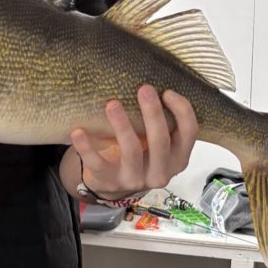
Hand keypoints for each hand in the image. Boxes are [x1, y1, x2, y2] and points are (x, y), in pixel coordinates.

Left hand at [71, 86, 197, 197]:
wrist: (111, 184)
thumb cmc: (137, 155)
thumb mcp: (154, 142)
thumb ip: (160, 122)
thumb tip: (152, 83)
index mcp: (176, 158)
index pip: (189, 133)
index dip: (182, 111)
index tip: (168, 91)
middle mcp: (160, 172)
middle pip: (161, 141)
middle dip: (153, 113)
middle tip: (144, 89)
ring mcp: (134, 179)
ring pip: (131, 151)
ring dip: (122, 125)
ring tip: (112, 104)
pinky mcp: (108, 181)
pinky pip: (97, 163)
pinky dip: (86, 146)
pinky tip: (78, 131)